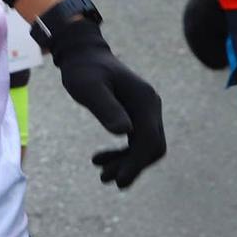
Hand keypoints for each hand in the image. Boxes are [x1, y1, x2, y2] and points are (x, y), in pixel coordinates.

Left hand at [45, 14, 165, 186]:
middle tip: (107, 179)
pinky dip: (123, 154)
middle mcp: (151, 106)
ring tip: (102, 175)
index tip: (119, 180)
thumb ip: (106, 108)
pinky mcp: (136, 114)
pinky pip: (136, 141)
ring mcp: (145, 110)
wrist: (83, 55)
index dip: (137, 163)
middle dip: (133, 166)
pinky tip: (99, 159)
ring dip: (127, 163)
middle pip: (153, 146)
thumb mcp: (89, 88)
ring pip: (145, 146)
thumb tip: (124, 132)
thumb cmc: (84, 70)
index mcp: (145, 100)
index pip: (149, 139)